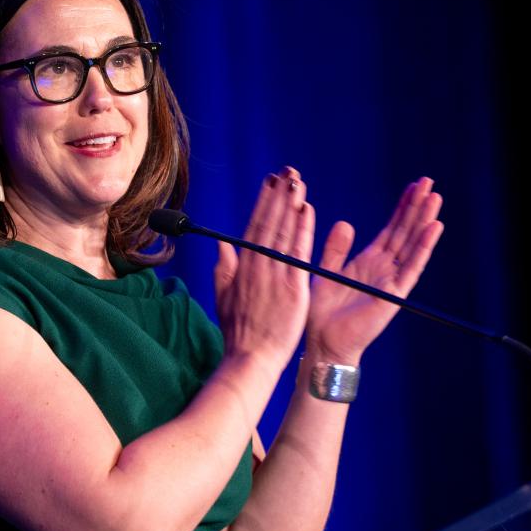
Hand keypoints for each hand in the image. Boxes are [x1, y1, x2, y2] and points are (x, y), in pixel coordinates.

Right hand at [215, 167, 314, 368]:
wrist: (251, 358)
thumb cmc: (239, 331)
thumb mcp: (223, 296)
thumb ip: (224, 268)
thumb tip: (222, 244)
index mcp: (242, 267)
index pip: (254, 226)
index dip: (264, 202)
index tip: (271, 182)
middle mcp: (258, 266)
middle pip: (269, 223)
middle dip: (278, 195)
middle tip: (287, 172)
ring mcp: (275, 275)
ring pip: (283, 232)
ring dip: (291, 204)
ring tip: (297, 181)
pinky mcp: (292, 287)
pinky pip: (299, 252)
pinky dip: (303, 230)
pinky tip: (307, 210)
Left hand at [305, 177, 443, 364]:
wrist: (322, 342)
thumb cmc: (322, 313)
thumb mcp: (325, 270)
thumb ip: (335, 249)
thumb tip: (346, 223)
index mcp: (369, 262)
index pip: (392, 229)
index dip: (403, 208)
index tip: (413, 186)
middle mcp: (384, 269)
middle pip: (405, 232)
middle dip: (417, 207)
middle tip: (429, 182)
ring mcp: (391, 282)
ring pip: (412, 245)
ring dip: (424, 221)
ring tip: (435, 198)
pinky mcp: (393, 295)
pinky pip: (411, 268)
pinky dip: (423, 247)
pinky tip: (433, 228)